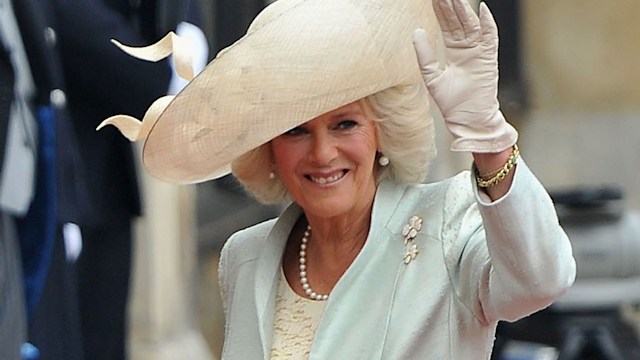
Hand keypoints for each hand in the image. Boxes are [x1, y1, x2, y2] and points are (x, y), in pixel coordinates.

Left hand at [413, 0, 516, 152]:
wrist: (468, 121)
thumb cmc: (452, 104)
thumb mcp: (432, 77)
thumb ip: (425, 55)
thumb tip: (417, 31)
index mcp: (454, 52)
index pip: (447, 25)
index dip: (441, 10)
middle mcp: (468, 49)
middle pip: (459, 21)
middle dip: (452, 4)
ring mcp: (479, 52)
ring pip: (472, 25)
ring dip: (465, 10)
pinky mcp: (489, 60)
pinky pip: (490, 38)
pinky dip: (487, 24)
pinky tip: (483, 10)